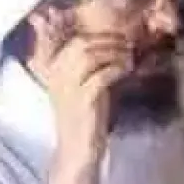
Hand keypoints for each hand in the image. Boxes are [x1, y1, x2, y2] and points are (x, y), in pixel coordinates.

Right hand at [29, 12, 131, 183]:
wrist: (78, 150)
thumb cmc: (85, 118)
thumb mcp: (84, 86)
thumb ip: (92, 65)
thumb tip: (115, 43)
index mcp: (53, 70)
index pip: (71, 40)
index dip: (96, 33)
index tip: (118, 33)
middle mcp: (56, 76)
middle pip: (80, 43)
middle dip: (107, 40)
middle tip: (127, 43)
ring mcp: (67, 87)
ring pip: (89, 55)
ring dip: (114, 52)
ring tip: (129, 56)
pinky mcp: (83, 100)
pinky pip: (101, 74)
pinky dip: (117, 68)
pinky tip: (128, 70)